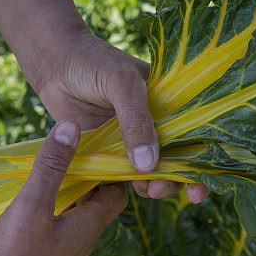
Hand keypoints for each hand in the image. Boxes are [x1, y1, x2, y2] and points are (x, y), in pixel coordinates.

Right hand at [0, 121, 125, 255]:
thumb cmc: (13, 255)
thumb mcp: (32, 203)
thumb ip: (52, 165)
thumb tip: (73, 127)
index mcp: (88, 228)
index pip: (116, 194)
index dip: (112, 170)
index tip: (101, 147)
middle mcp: (81, 243)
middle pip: (95, 202)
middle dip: (88, 175)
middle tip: (73, 150)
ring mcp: (61, 254)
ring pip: (73, 214)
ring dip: (67, 191)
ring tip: (51, 167)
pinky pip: (55, 226)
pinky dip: (51, 207)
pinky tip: (31, 197)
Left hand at [28, 27, 207, 203]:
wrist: (54, 63)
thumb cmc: (93, 63)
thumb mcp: (122, 84)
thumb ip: (136, 121)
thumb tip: (149, 166)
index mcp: (169, 104)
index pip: (194, 136)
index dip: (201, 164)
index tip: (199, 189)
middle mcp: (154, 124)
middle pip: (175, 161)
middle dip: (174, 182)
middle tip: (158, 189)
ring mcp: (130, 140)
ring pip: (149, 173)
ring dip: (150, 187)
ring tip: (143, 189)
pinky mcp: (106, 151)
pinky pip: (119, 175)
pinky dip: (122, 187)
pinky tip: (117, 193)